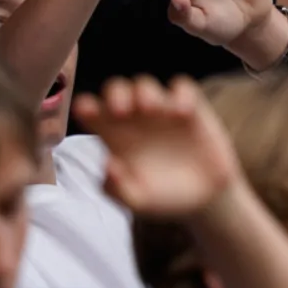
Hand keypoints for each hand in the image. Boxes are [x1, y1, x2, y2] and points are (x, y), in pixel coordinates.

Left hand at [77, 76, 242, 220]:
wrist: (202, 199)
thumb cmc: (161, 197)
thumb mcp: (137, 201)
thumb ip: (117, 188)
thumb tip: (108, 164)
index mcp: (114, 136)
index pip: (93, 112)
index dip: (86, 106)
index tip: (85, 109)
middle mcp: (134, 119)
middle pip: (117, 91)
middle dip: (115, 94)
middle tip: (119, 111)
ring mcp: (162, 111)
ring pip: (146, 85)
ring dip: (144, 92)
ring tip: (150, 109)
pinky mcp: (191, 109)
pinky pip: (183, 88)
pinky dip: (181, 94)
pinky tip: (181, 113)